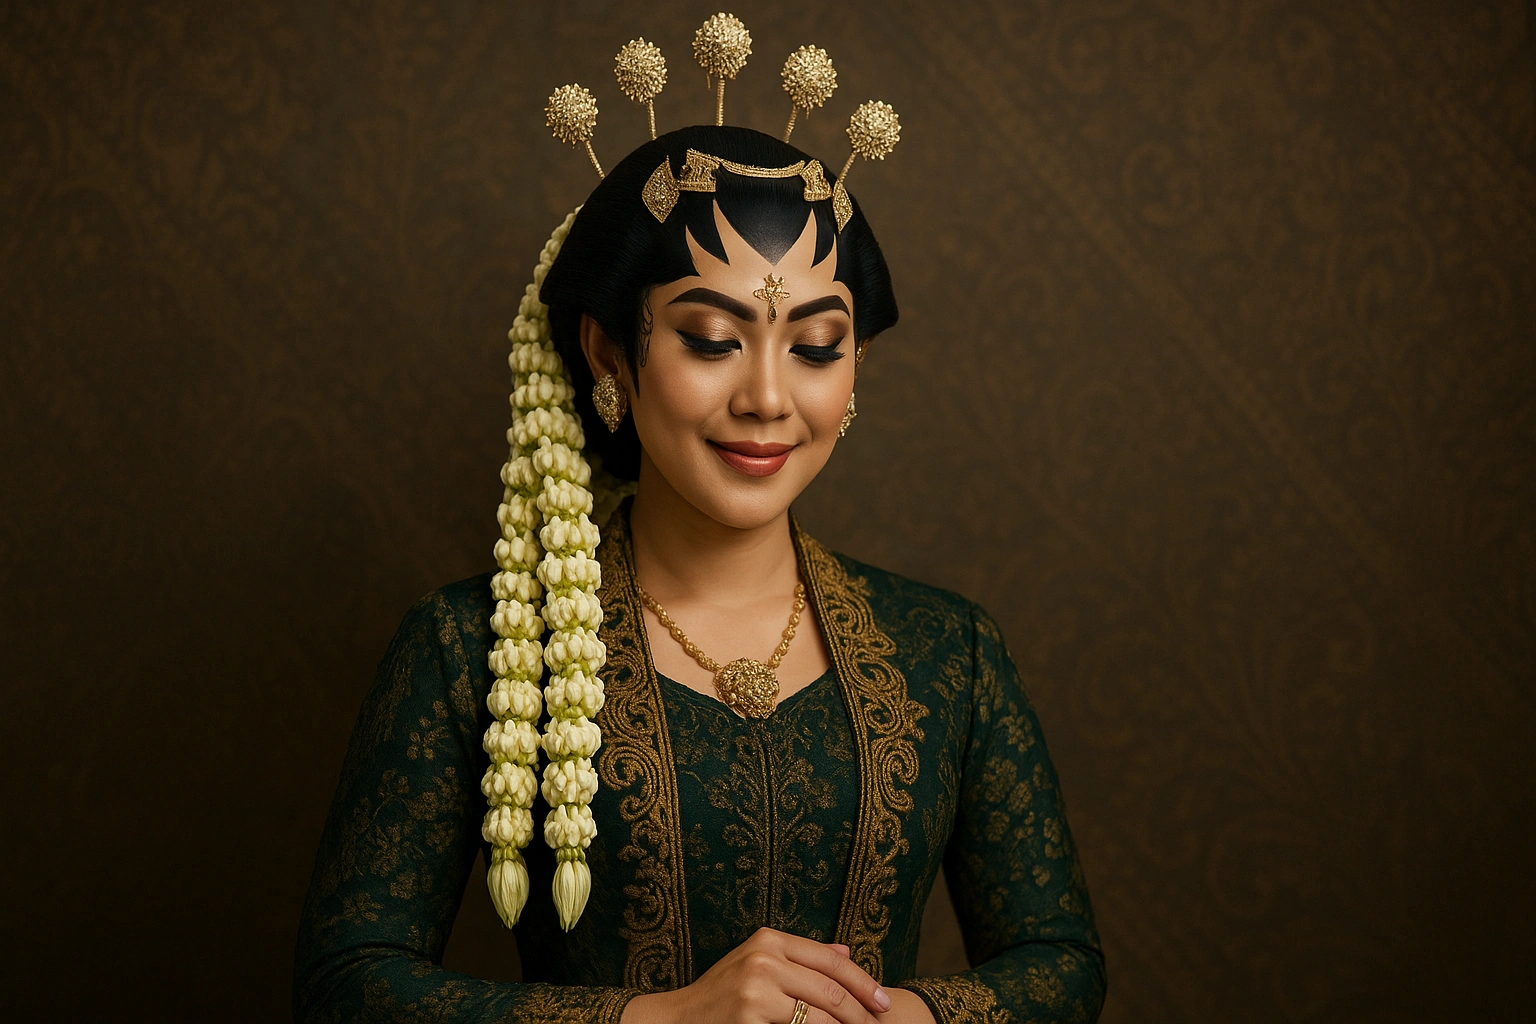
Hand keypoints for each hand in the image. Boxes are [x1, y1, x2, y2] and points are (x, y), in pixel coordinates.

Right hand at [620, 927, 891, 1023]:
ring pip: (821, 1014)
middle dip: (861, 1012)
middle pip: (830, 988)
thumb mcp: (758, 964)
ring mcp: (756, 987)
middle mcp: (764, 957)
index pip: (830, 960)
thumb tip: (847, 952)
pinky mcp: (751, 1014)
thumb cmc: (721, 995)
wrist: (677, 1021)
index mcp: (769, 939)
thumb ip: (802, 958)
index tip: (882, 1002)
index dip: (862, 982)